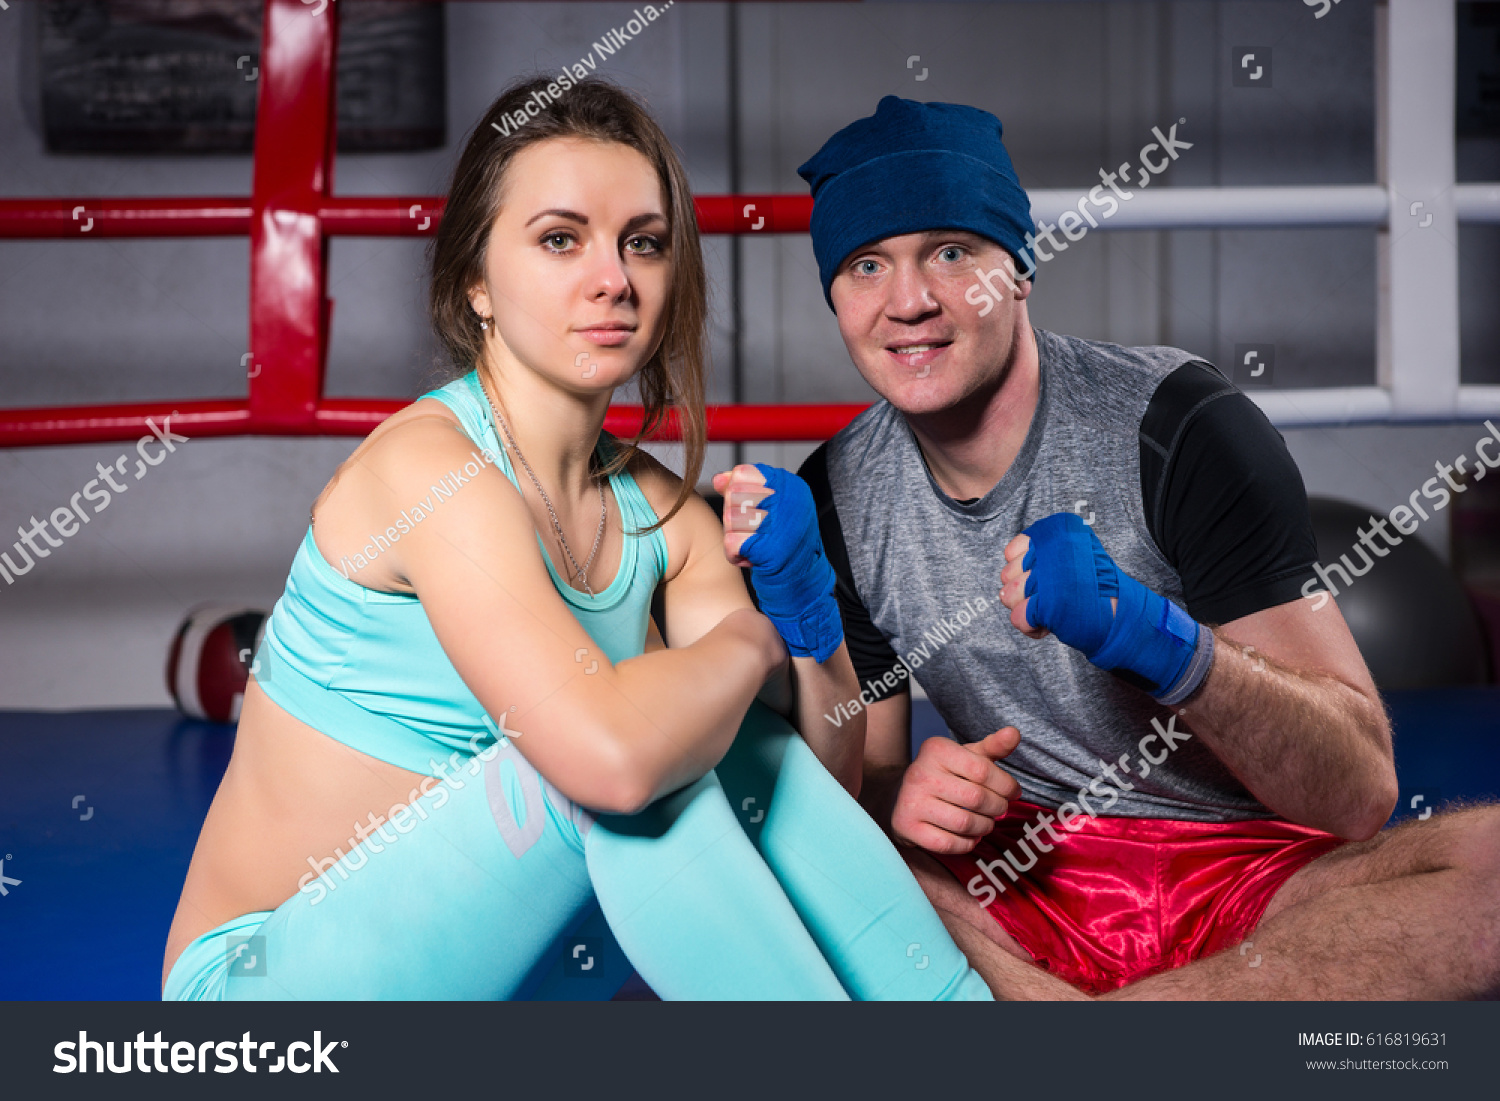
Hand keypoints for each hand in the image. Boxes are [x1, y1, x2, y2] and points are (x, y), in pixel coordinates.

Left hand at [710, 463, 842, 662]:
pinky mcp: (770, 550)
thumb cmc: (784, 549)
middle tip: (753, 533)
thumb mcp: (771, 513)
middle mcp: (791, 502)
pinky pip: (732, 543)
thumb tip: (720, 478)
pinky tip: (751, 560)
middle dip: (735, 517)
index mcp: (793, 487)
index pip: (745, 472)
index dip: (737, 490)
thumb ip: (744, 489)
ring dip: (735, 537)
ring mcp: (782, 525)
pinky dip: (736, 555)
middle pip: (734, 496)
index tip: (749, 507)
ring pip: (730, 519)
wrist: (803, 589)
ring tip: (754, 547)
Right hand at [890, 728, 1022, 854]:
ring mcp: (911, 801)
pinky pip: (949, 844)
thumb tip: (1015, 733)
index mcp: (936, 749)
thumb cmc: (946, 774)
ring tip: (987, 822)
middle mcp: (920, 773)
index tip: (1013, 792)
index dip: (1006, 785)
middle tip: (1001, 809)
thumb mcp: (967, 756)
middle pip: (976, 798)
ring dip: (985, 827)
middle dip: (998, 807)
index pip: (983, 770)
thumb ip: (993, 746)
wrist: (902, 795)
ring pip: (964, 823)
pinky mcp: (907, 827)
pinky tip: (970, 836)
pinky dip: (967, 843)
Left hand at [1000, 532, 1116, 637]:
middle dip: (1023, 592)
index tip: (1046, 578)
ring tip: (1051, 608)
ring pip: (1007, 596)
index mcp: (1058, 528)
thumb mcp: (1071, 553)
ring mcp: (1050, 576)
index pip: (1011, 552)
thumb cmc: (1091, 587)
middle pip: (1006, 575)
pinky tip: (1051, 623)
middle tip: (1052, 596)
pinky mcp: (1048, 604)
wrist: (1121, 615)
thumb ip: (1038, 556)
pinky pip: (1017, 618)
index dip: (1024, 571)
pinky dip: (1032, 626)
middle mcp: (1053, 547)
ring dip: (1026, 608)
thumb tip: (1002, 587)